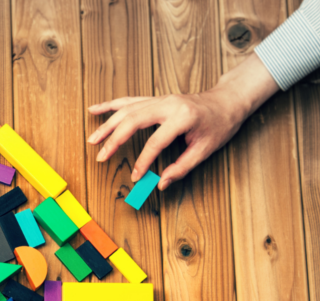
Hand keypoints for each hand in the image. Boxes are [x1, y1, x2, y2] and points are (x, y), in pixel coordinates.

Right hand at [87, 52, 278, 190]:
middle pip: (133, 120)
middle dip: (114, 139)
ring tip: (92, 139)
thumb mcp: (205, 150)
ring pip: (126, 109)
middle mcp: (168, 104)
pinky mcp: (155, 99)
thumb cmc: (219, 125)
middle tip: (101, 156)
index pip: (155, 141)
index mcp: (182, 117)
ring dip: (107, 124)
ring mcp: (159, 99)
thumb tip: (162, 183)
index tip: (136, 177)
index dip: (144, 161)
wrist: (226, 101)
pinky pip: (128, 101)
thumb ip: (182, 167)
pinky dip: (110, 105)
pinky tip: (95, 109)